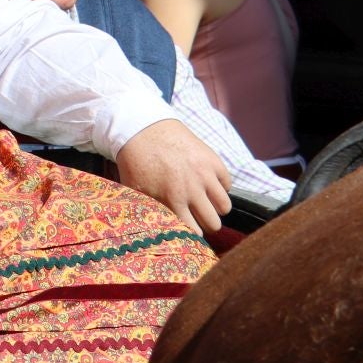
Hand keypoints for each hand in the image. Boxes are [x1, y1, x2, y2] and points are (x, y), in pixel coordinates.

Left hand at [115, 118, 230, 234]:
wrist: (143, 128)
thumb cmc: (136, 162)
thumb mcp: (135, 189)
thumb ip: (147, 210)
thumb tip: (152, 232)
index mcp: (172, 200)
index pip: (194, 232)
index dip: (192, 235)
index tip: (189, 232)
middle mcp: (192, 190)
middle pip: (214, 223)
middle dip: (206, 224)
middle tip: (198, 218)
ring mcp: (205, 174)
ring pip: (225, 207)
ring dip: (216, 208)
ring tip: (204, 203)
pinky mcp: (213, 160)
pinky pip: (227, 184)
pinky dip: (220, 187)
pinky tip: (207, 184)